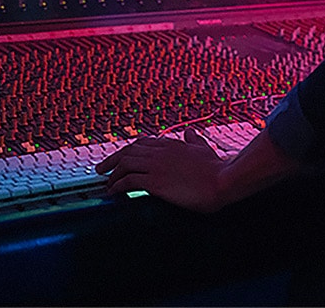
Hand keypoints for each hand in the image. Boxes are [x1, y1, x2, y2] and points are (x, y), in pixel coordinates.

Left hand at [96, 128, 227, 212]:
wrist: (223, 181)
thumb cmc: (217, 169)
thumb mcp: (204, 149)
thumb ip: (194, 140)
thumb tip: (190, 132)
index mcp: (171, 144)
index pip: (141, 143)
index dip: (127, 150)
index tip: (120, 158)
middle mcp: (160, 152)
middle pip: (128, 152)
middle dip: (112, 160)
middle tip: (101, 169)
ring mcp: (156, 166)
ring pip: (125, 164)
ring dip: (113, 174)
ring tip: (107, 184)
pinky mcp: (155, 182)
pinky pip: (128, 181)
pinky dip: (117, 186)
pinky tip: (113, 192)